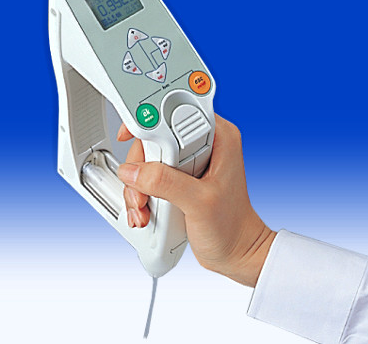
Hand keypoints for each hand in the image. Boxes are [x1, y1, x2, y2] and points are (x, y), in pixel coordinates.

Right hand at [116, 114, 275, 286]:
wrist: (234, 253)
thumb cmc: (232, 228)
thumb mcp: (200, 203)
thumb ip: (166, 183)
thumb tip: (134, 171)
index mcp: (217, 137)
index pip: (175, 114)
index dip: (151, 124)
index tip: (137, 143)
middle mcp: (199, 144)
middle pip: (152, 138)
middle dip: (140, 167)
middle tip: (143, 191)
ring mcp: (185, 162)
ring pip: (144, 159)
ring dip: (136, 186)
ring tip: (144, 209)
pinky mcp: (174, 178)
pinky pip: (145, 175)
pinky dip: (139, 194)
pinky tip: (144, 211)